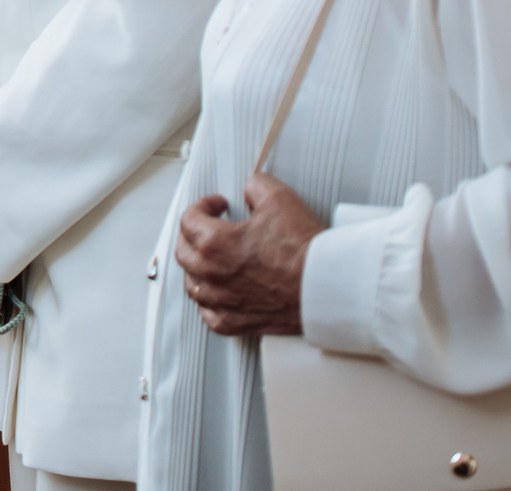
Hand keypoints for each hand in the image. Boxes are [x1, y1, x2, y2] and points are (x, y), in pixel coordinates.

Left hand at [176, 172, 323, 335]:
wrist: (326, 287)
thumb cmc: (304, 252)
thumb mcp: (279, 199)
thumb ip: (256, 186)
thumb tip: (250, 189)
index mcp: (215, 245)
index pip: (189, 220)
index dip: (203, 205)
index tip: (217, 205)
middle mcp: (213, 275)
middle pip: (184, 251)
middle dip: (193, 234)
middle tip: (208, 226)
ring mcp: (224, 301)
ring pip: (192, 284)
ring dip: (196, 268)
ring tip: (208, 258)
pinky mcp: (239, 322)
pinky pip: (210, 315)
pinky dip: (208, 304)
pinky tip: (216, 296)